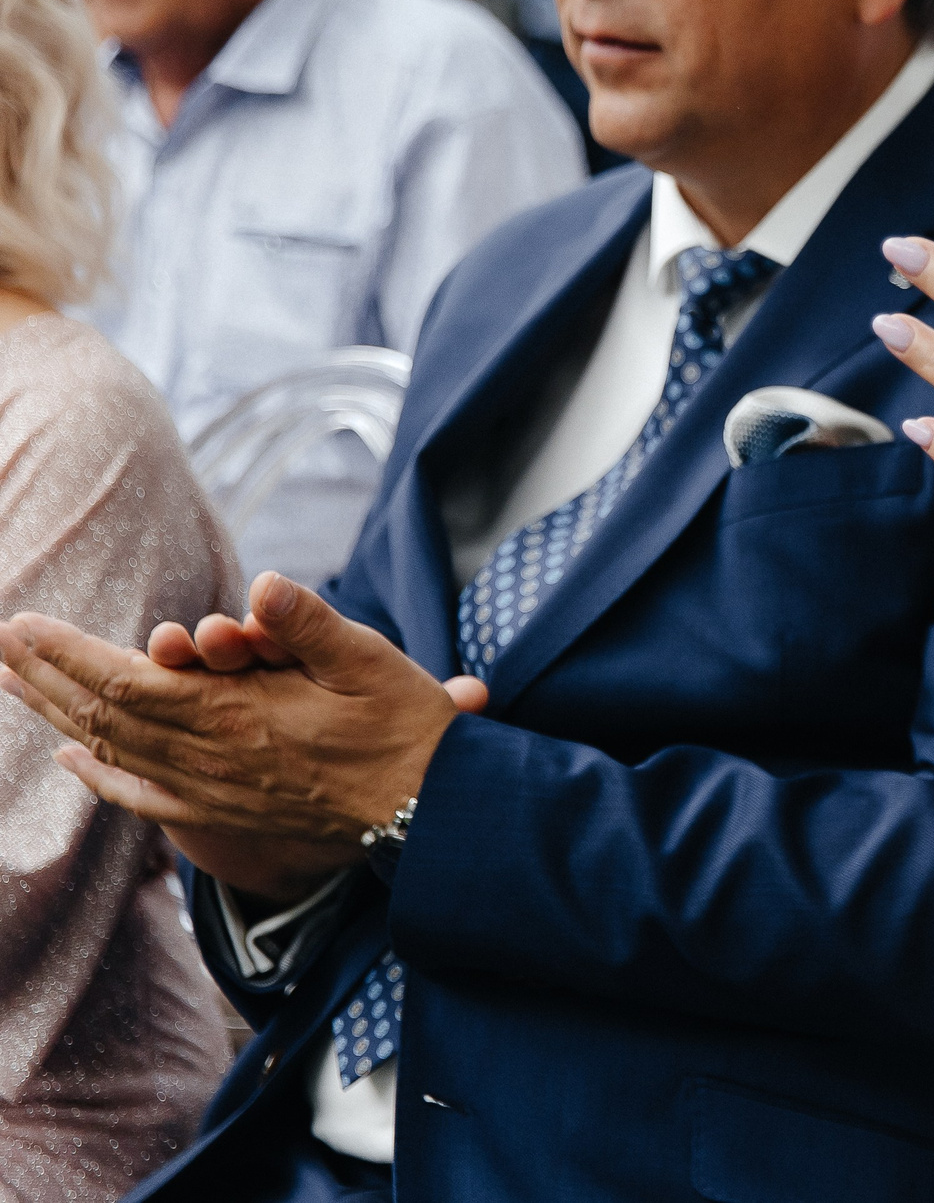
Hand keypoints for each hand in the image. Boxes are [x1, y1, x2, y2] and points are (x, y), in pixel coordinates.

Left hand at [0, 573, 486, 903]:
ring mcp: (211, 790)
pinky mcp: (223, 813)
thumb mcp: (369, 660)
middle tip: (1, 643)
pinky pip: (143, 796)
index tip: (24, 625)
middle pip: (104, 714)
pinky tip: (71, 759)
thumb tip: (261, 585)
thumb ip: (309, 623)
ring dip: (57, 714)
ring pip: (114, 751)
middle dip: (45, 675)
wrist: (426, 809)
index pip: (127, 680)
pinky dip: (99, 777)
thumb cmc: (403, 726)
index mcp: (237, 714)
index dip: (69, 654)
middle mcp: (209, 757)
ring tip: (15, 684)